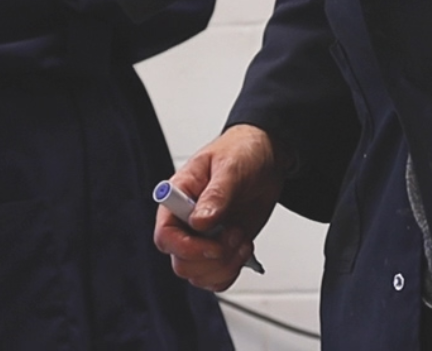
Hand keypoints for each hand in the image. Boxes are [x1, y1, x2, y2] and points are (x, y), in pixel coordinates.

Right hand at [154, 125, 284, 292]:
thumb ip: (215, 194)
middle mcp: (186, 221)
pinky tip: (244, 249)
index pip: (165, 235)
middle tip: (234, 234)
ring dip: (225, 266)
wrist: (266, 158)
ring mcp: (204, 238)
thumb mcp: (230, 167)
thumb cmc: (241, 152)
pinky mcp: (222, 248)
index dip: (185, 248)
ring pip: (198, 275)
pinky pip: (216, 278)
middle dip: (212, 258)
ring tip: (242, 239)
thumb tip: (199, 222)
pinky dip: (232, 271)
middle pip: (181, 263)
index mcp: (178, 197)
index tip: (213, 246)